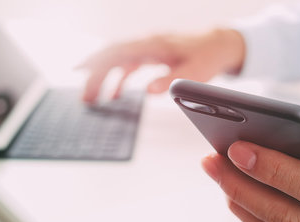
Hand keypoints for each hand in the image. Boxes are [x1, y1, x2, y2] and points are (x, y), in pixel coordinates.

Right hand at [78, 29, 244, 102]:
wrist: (220, 44)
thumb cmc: (208, 56)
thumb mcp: (194, 73)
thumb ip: (170, 81)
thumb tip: (148, 91)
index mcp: (153, 45)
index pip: (117, 51)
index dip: (96, 61)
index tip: (79, 73)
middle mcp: (147, 43)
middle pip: (112, 56)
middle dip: (95, 76)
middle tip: (85, 98)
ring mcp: (148, 48)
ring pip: (118, 61)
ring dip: (104, 78)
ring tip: (93, 99)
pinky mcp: (152, 55)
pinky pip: (129, 65)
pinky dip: (119, 79)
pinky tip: (115, 95)